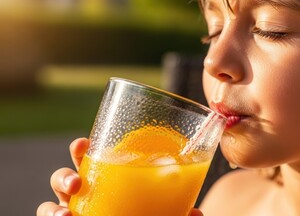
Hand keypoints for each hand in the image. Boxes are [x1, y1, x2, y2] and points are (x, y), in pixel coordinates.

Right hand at [36, 138, 204, 215]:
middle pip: (65, 178)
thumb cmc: (148, 211)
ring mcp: (76, 210)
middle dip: (64, 176)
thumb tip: (196, 212)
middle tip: (77, 183)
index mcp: (108, 178)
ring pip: (51, 204)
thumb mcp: (163, 207)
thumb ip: (177, 208)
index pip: (91, 159)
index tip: (84, 143)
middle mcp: (87, 193)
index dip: (81, 149)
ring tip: (66, 215)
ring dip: (53, 208)